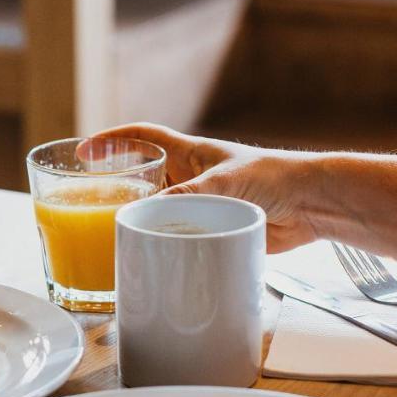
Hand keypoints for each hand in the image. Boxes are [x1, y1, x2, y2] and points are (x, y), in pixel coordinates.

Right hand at [88, 123, 321, 252]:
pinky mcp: (212, 231)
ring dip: (139, 223)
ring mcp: (200, 205)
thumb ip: (187, 196)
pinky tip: (149, 259)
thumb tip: (147, 215)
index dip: (112, 141)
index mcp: (190, 154)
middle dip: (116, 189)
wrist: (312, 205)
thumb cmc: (275, 177)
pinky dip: (162, 248)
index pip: (142, 138)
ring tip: (112, 238)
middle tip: (90, 205)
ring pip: (158, 212)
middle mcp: (190, 179)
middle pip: (142, 178)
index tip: (84, 151)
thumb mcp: (225, 182)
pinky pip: (177, 238)